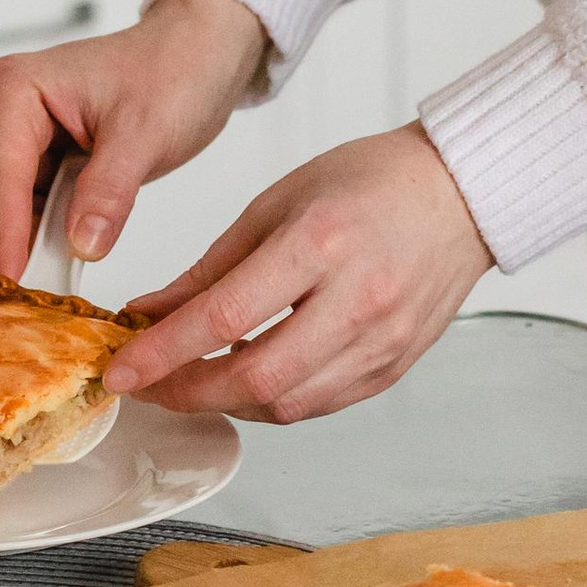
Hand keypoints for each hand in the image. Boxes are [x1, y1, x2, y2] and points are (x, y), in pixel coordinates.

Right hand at [0, 0, 269, 278]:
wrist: (196, 55)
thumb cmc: (173, 72)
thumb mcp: (145, 134)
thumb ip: (108, 192)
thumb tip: (80, 245)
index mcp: (15, 90)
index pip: (0, 177)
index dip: (8, 234)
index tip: (13, 283)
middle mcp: (1, 109)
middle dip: (21, 236)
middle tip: (68, 267)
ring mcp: (14, 134)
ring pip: (1, 210)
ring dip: (37, 233)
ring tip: (90, 231)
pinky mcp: (32, 155)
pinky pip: (25, 209)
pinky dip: (48, 226)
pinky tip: (84, 224)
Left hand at [105, 124, 492, 422]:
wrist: (463, 193)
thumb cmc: (375, 182)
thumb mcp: (277, 203)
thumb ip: (212, 267)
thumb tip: (152, 312)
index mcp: (320, 243)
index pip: (224, 316)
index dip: (163, 352)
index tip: (122, 369)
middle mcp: (357, 299)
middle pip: (255, 377)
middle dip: (187, 392)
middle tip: (149, 385)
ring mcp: (382, 341)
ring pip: (287, 404)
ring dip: (227, 402)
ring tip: (192, 381)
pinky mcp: (394, 366)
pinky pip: (320, 404)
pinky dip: (273, 401)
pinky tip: (247, 380)